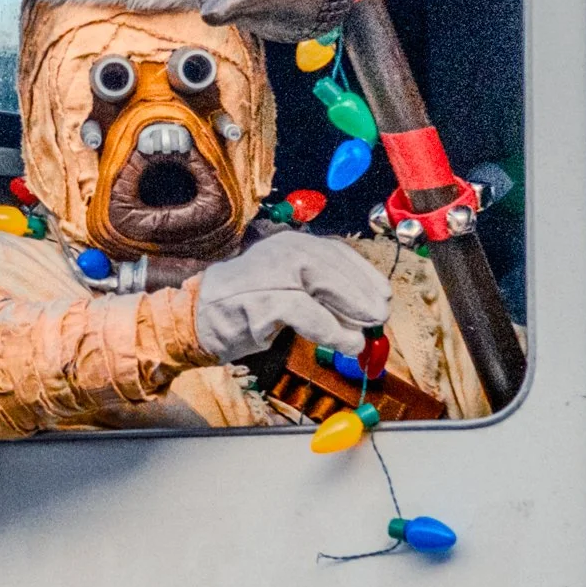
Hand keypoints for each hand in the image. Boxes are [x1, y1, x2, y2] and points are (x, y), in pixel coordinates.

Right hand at [193, 232, 391, 362]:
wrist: (200, 315)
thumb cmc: (250, 302)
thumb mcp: (292, 288)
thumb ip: (325, 293)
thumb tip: (366, 311)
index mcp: (293, 243)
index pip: (339, 252)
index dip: (365, 275)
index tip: (385, 294)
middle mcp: (283, 251)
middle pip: (334, 266)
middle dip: (363, 293)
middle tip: (381, 316)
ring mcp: (270, 273)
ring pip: (322, 285)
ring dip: (350, 310)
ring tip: (365, 335)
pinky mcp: (261, 302)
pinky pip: (305, 314)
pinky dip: (330, 330)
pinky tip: (345, 343)